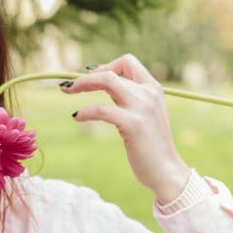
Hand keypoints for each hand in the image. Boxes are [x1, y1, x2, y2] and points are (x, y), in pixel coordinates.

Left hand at [60, 54, 190, 203]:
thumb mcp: (142, 114)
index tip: (90, 77)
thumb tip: (100, 82)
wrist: (166, 171)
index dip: (106, 66)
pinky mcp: (134, 124)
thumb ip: (127, 97)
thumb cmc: (149, 144)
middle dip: (85, 77)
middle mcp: (149, 93)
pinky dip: (85, 111)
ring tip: (67, 91)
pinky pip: (102, 109)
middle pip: (112, 72)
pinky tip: (77, 116)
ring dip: (82, 84)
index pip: (127, 62)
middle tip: (67, 86)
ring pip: (107, 81)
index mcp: (153, 88)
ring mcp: (142, 107)